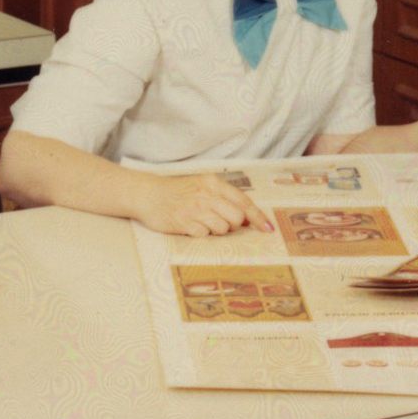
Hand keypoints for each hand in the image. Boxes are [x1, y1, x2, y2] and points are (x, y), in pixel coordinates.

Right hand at [130, 173, 264, 239]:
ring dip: (216, 230)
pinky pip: (204, 235)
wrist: (148, 194)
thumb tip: (248, 219)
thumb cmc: (178, 192)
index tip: (269, 230)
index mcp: (213, 183)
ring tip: (201, 222)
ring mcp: (194, 209)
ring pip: (222, 229)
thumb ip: (225, 198)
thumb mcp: (203, 186)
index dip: (259, 218)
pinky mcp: (183, 222)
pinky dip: (201, 233)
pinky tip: (190, 225)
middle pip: (237, 218)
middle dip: (233, 225)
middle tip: (219, 221)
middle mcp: (206, 194)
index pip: (244, 202)